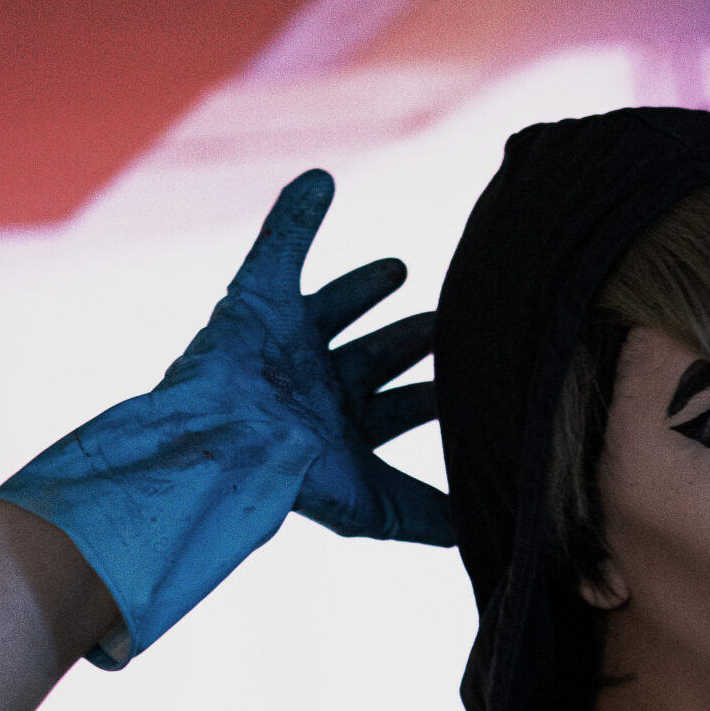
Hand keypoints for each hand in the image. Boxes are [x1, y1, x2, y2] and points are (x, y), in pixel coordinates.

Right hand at [0, 170, 454, 665]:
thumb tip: (482, 530)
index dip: (432, 398)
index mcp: (341, 430)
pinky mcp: (254, 301)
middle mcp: (315, 386)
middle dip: (410, 340)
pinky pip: (277, 245)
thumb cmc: (294, 480)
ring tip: (401, 269)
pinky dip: (295, 212)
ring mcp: (285, 343)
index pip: (399, 408)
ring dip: (365, 287)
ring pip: (334, 306)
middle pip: (373, 356)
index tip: (475, 386)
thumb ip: (428, 514)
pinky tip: (319, 180)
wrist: (227, 443)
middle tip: (448, 323)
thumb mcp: (375, 508)